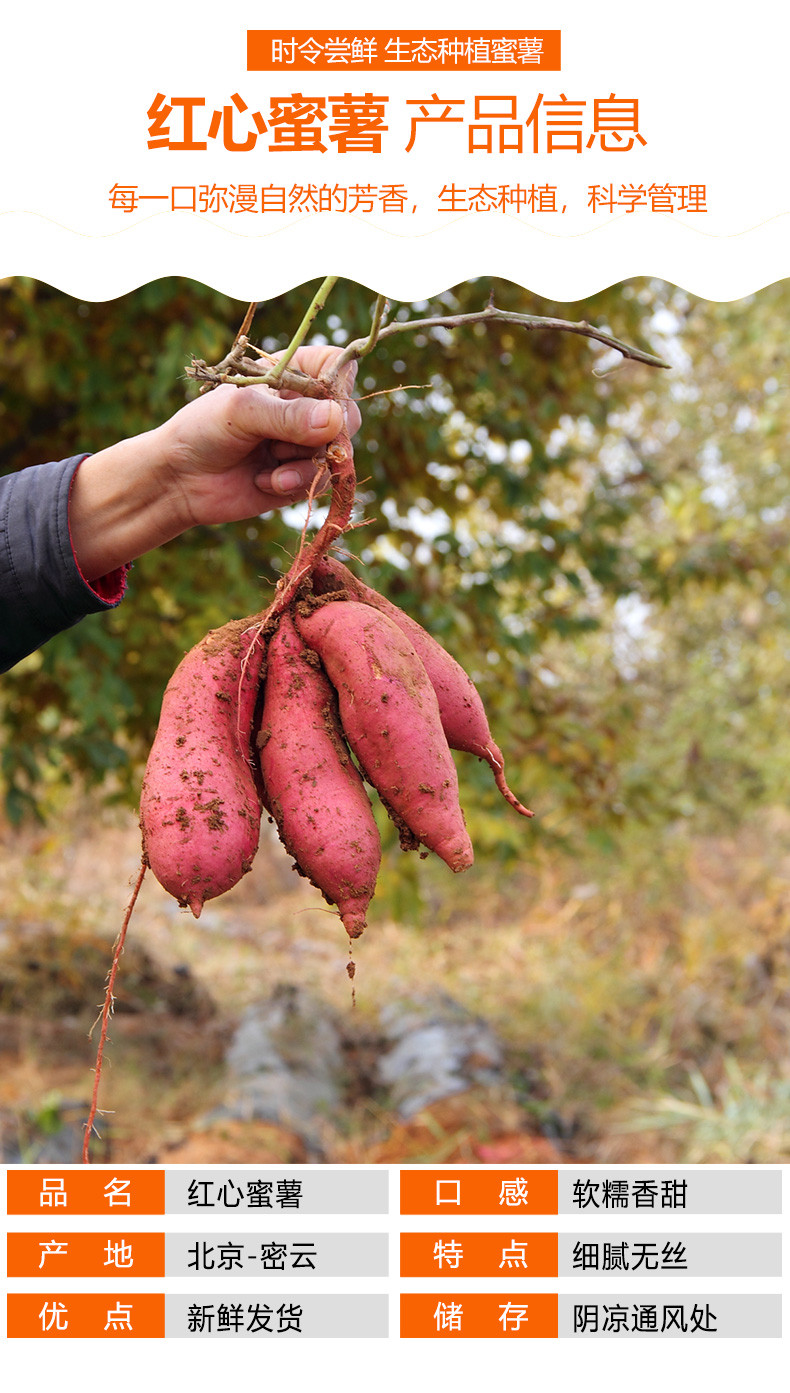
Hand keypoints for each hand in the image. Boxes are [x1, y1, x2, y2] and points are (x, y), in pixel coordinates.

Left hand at [158, 344, 361, 526]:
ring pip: (337, 453)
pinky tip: (264, 481)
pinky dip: (295, 483)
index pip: (339, 365)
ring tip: (270, 463)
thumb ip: (289, 416)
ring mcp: (304, 444)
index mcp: (291, 374)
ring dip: (305, 463)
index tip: (325, 402)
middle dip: (325, 435)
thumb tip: (336, 421)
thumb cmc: (203, 430)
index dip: (340, 384)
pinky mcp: (300, 477)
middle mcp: (303, 408)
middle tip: (290, 441)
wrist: (179, 480)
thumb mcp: (242, 411)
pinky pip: (322, 481)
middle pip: (347, 416)